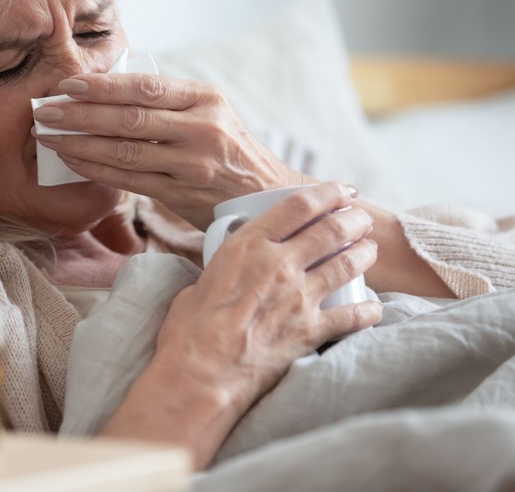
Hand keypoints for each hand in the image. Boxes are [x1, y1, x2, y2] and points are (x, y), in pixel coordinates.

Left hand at [32, 72, 309, 228]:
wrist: (265, 195)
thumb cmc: (229, 148)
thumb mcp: (211, 111)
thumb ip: (169, 101)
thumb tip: (108, 87)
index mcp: (206, 99)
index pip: (145, 87)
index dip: (102, 85)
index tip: (68, 84)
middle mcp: (201, 129)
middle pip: (129, 118)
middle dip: (80, 114)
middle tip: (46, 111)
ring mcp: (192, 165)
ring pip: (125, 152)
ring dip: (80, 145)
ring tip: (49, 138)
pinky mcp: (182, 195)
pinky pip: (130, 181)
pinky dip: (98, 171)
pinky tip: (75, 162)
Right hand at [102, 182, 381, 468]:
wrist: (200, 374)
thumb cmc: (189, 330)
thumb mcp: (202, 280)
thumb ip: (226, 267)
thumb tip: (232, 269)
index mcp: (249, 245)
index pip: (298, 205)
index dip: (327, 192)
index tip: (341, 190)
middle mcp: (279, 265)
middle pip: (331, 228)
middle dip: (353, 218)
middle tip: (360, 217)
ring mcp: (298, 297)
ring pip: (347, 263)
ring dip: (365, 252)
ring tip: (369, 248)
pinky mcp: (310, 331)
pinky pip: (352, 316)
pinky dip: (368, 310)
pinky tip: (373, 307)